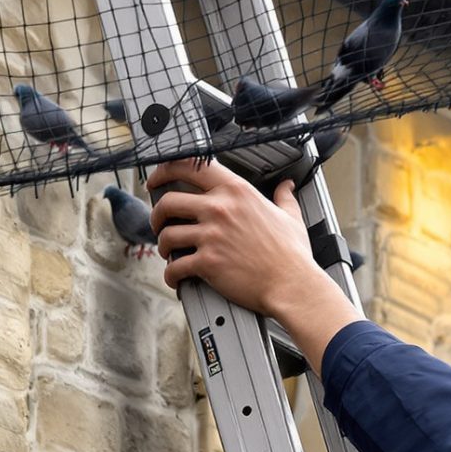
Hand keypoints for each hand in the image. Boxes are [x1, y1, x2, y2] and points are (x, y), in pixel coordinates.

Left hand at [145, 159, 359, 365]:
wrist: (292, 284)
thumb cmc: (292, 254)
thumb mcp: (290, 216)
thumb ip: (283, 197)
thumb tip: (286, 186)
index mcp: (236, 191)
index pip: (191, 167)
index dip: (166, 170)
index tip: (158, 180)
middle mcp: (220, 209)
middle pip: (168, 201)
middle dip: (157, 214)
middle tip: (159, 222)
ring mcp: (212, 236)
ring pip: (167, 235)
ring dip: (163, 245)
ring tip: (169, 252)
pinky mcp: (207, 263)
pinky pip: (175, 266)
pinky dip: (170, 274)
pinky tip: (175, 276)